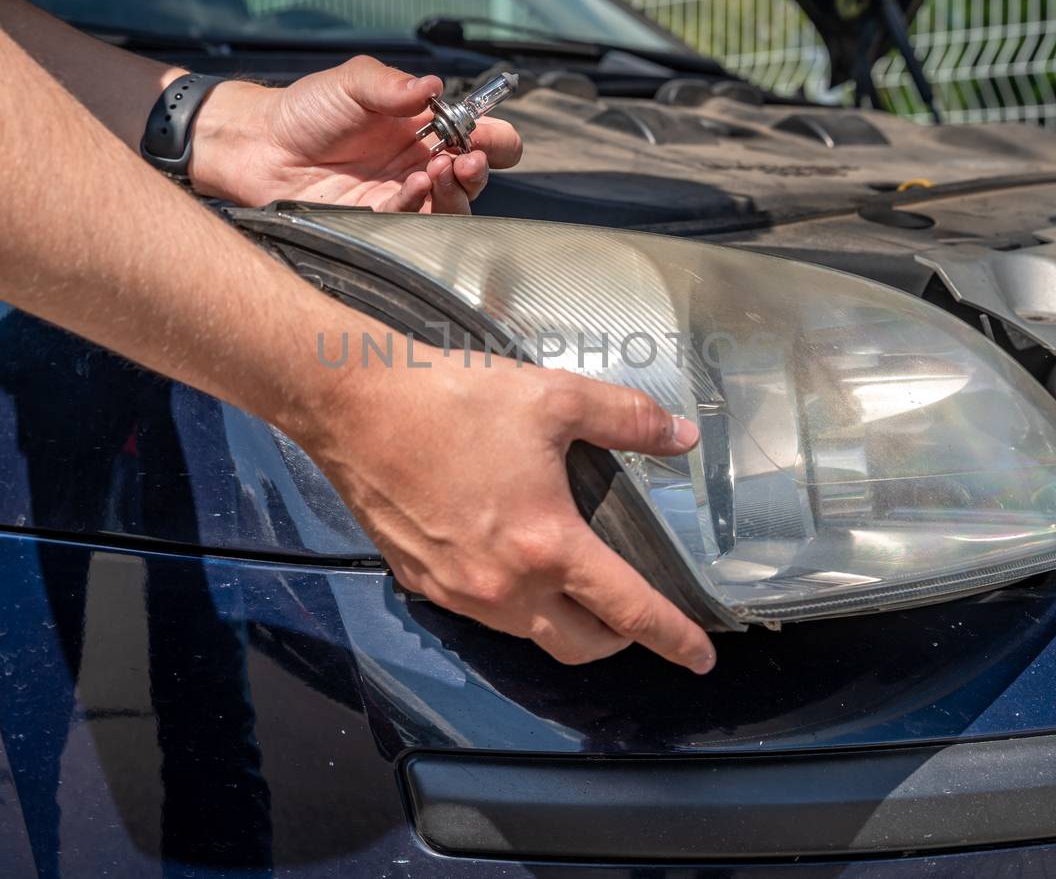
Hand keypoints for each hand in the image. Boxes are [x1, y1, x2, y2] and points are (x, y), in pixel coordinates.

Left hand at [186, 56, 522, 211]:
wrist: (259, 145)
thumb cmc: (305, 110)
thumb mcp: (351, 82)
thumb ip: (391, 85)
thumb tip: (432, 87)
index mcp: (424, 129)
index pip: (482, 138)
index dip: (495, 139)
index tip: (484, 135)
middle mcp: (420, 164)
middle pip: (474, 178)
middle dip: (479, 169)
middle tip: (466, 158)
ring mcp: (401, 196)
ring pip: (452, 208)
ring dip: (455, 192)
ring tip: (438, 170)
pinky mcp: (378, 222)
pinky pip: (412, 223)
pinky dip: (418, 205)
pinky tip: (408, 187)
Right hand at [302, 349, 716, 671]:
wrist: (354, 405)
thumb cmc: (449, 400)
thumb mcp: (553, 397)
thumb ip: (625, 418)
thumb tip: (677, 435)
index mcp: (546, 544)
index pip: (629, 610)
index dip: (674, 637)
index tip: (701, 656)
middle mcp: (503, 585)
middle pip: (579, 646)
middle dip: (617, 640)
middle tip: (632, 615)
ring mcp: (457, 592)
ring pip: (528, 634)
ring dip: (561, 622)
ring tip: (572, 582)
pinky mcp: (421, 582)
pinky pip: (480, 614)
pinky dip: (510, 603)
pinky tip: (509, 562)